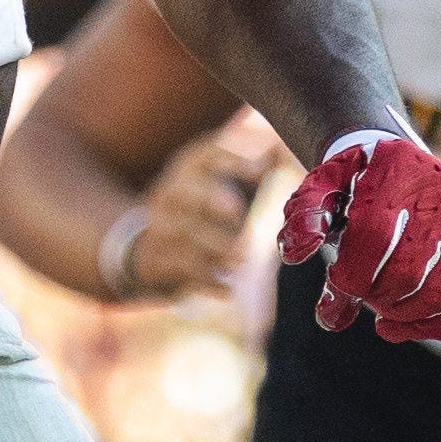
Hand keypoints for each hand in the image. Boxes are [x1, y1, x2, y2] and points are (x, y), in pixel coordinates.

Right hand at [98, 134, 266, 304]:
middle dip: (209, 198)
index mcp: (188, 170)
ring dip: (213, 246)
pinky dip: (206, 281)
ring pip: (182, 234)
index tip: (260, 169)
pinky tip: (228, 290)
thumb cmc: (203, 209)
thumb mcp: (222, 182)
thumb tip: (291, 151)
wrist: (149, 247)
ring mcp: (160, 229)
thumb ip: (259, 166)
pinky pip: (180, 270)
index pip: (205, 155)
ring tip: (241, 259)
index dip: (231, 158)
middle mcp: (170, 195)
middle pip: (184, 191)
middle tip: (236, 212)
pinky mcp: (159, 260)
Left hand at [280, 128, 440, 340]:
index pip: (374, 233)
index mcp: (395, 168)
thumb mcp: (321, 187)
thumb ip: (303, 216)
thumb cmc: (353, 184)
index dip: (351, 274)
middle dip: (376, 297)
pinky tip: (402, 327)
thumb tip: (296, 254)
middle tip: (360, 298)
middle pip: (409, 268)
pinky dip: (437, 325)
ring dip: (403, 315)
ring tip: (381, 312)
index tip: (338, 289)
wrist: (400, 164)